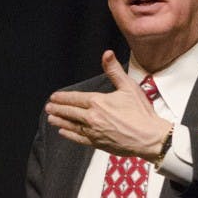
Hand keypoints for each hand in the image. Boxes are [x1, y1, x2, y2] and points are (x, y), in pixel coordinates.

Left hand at [45, 50, 172, 158]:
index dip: (63, 97)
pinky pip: (79, 138)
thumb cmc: (141, 112)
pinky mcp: (97, 144)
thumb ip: (114, 70)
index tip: (53, 97)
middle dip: (58, 109)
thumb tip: (106, 54)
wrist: (149, 137)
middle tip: (48, 107)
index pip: (75, 98)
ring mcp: (94, 132)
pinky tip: (63, 133)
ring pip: (72, 125)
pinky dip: (69, 135)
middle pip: (70, 112)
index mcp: (98, 102)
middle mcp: (92, 118)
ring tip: (51, 119)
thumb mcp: (129, 87)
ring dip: (60, 121)